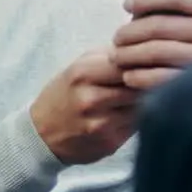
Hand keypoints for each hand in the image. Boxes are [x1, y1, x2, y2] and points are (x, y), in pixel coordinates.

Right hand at [30, 49, 139, 164]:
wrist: (42, 133)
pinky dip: (138, 119)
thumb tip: (147, 46)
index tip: (148, 64)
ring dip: (146, 102)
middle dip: (147, 83)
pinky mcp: (110, 144)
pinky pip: (137, 126)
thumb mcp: (80, 66)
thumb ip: (112, 55)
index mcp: (83, 73)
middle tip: (150, 82)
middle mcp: (91, 99)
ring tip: (136, 99)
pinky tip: (126, 116)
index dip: (143, 63)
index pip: (129, 63)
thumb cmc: (66, 93)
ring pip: (142, 107)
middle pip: (139, 86)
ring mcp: (101, 124)